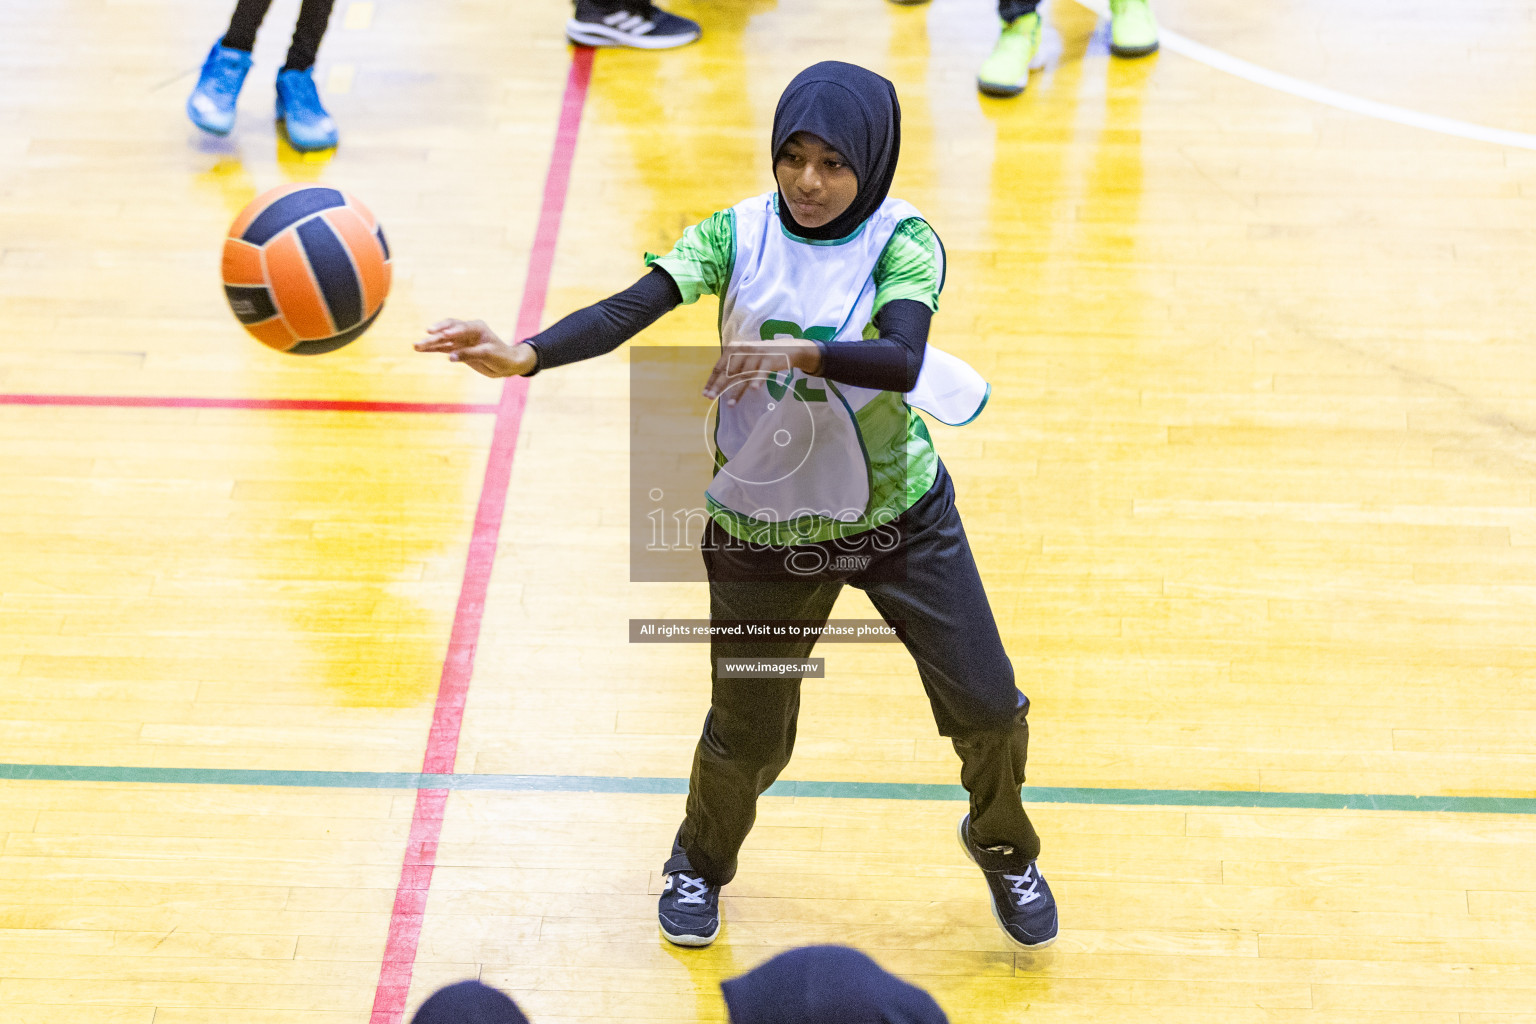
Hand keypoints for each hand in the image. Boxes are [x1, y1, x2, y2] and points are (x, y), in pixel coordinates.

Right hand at [414, 319, 537, 377]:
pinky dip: (432, 349)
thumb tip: (451, 357)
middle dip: (436, 334)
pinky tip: (420, 350)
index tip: (445, 334)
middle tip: (426, 335)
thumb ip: (470, 354)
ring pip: (442, 340)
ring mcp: (461, 340)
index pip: (462, 327)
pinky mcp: (458, 349)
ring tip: (415, 346)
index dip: (453, 331)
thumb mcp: (488, 354)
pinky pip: (442, 348)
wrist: (507, 364)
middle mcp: (466, 331)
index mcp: (477, 327)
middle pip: (448, 330)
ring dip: (430, 343)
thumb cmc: (502, 356)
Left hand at [702, 339, 823, 405]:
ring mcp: (756, 354)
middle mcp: (743, 349)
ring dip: (736, 391)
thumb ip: (734, 368)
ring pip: (743, 375)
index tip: (705, 393)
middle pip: (728, 371)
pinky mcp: (769, 359)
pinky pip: (762, 372)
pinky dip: (758, 380)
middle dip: (719, 386)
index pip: (719, 366)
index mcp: (735, 348)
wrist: (787, 349)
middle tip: (711, 398)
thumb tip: (718, 385)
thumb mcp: (746, 359)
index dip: (712, 381)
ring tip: (730, 404)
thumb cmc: (762, 357)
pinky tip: (753, 390)